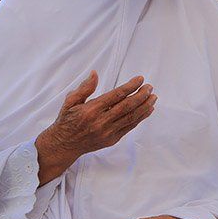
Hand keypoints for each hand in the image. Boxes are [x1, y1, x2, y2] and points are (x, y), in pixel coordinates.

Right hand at [35, 72, 155, 184]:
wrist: (64, 144)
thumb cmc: (67, 120)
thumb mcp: (70, 101)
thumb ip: (84, 87)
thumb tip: (95, 73)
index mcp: (91, 110)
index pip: (116, 95)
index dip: (130, 86)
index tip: (140, 79)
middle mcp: (101, 122)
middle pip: (127, 107)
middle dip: (141, 96)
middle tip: (150, 87)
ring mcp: (107, 132)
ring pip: (131, 118)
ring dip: (144, 107)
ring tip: (153, 98)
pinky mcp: (111, 140)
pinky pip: (129, 127)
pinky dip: (139, 118)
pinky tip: (146, 110)